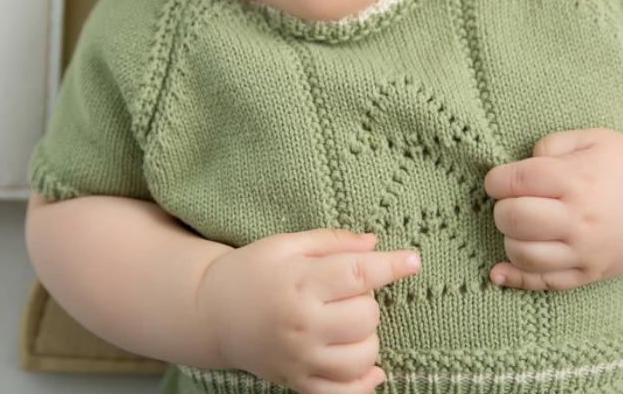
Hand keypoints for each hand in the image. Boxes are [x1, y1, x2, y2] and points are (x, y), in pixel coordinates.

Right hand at [195, 228, 421, 393]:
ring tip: (348, 324)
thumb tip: (376, 244)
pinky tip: (368, 367)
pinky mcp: (298, 382)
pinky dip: (364, 383)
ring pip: (363, 356)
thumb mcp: (286, 244)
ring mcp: (300, 359)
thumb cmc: (251, 271)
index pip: (357, 274)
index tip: (413, 260)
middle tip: (346, 293)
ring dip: (367, 338)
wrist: (209, 313)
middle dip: (367, 300)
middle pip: (366, 316)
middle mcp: (302, 324)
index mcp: (299, 283)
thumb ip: (332, 242)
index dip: (391, 265)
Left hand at [482, 127, 622, 290]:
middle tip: (513, 201)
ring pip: (522, 253)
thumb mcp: (592, 138)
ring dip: (510, 238)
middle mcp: (580, 217)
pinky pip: (544, 283)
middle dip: (501, 208)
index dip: (496, 180)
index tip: (500, 180)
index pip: (514, 182)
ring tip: (522, 226)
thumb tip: (516, 168)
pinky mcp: (590, 273)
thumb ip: (550, 144)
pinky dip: (515, 278)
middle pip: (513, 218)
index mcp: (577, 179)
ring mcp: (585, 250)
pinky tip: (499, 271)